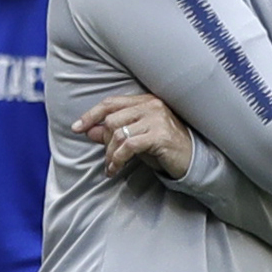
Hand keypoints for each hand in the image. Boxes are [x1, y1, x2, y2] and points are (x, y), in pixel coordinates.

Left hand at [78, 92, 195, 180]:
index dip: (91, 115)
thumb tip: (90, 131)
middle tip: (107, 158)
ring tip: (112, 166)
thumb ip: (114, 132)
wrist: (194, 160)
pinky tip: (115, 169)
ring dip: (110, 154)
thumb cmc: (165, 148)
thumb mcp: (137, 138)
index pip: (111, 103)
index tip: (77, 128)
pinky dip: (118, 159)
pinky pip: (129, 146)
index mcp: (145, 101)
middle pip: (112, 120)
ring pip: (119, 134)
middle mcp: (152, 106)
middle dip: (104, 142)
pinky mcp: (160, 136)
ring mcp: (157, 119)